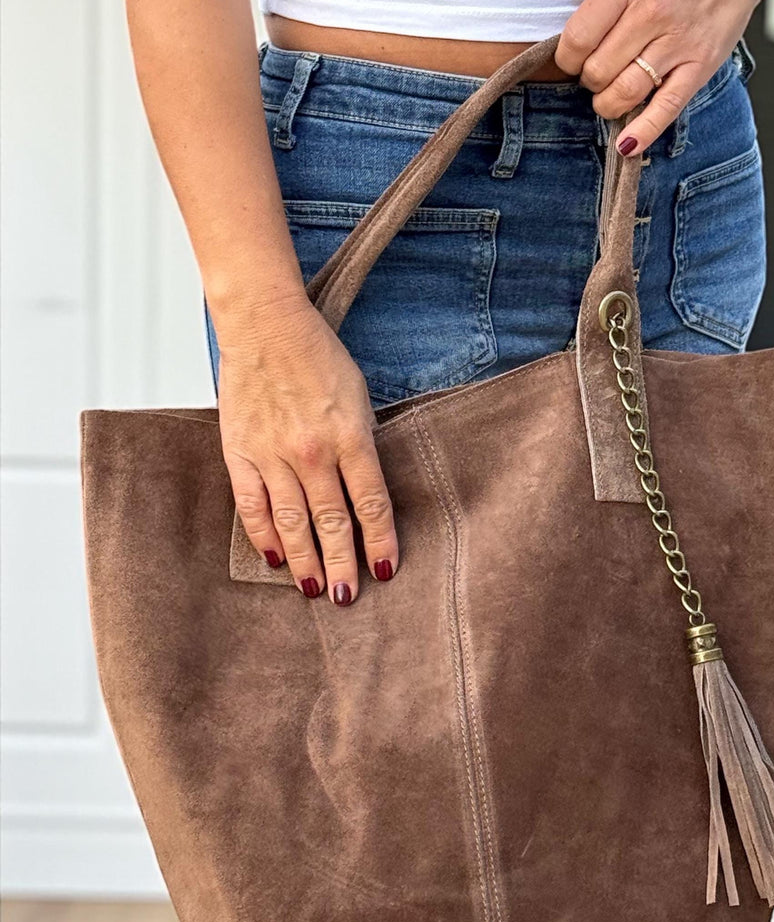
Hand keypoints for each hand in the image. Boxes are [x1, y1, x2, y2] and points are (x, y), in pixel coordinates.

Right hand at [216, 291, 397, 603]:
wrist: (265, 325)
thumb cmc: (318, 357)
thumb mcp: (359, 397)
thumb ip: (363, 445)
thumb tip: (366, 494)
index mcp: (350, 436)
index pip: (371, 504)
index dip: (380, 542)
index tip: (385, 571)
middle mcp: (313, 451)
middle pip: (332, 523)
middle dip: (342, 564)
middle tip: (348, 597)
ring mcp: (273, 454)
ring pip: (292, 522)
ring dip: (305, 560)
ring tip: (315, 589)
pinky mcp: (241, 452)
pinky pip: (253, 505)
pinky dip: (264, 535)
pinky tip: (274, 557)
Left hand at [554, 0, 773, 154]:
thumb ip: (604, 11)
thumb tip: (575, 58)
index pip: (576, 40)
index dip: (567, 60)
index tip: (575, 60)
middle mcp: (651, 13)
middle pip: (597, 72)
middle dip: (590, 81)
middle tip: (601, 73)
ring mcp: (678, 42)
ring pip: (624, 93)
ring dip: (608, 104)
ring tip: (613, 95)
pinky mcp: (701, 65)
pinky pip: (665, 108)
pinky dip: (643, 132)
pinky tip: (627, 146)